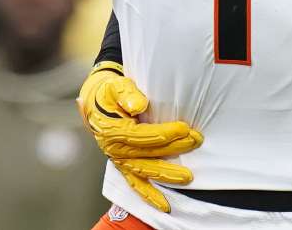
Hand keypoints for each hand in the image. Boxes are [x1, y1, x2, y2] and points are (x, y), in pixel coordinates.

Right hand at [77, 62, 203, 211]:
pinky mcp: (125, 166)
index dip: (164, 133)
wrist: (96, 102)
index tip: (184, 129)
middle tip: (195, 141)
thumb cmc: (109, 93)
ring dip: (167, 174)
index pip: (142, 135)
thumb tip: (139, 105)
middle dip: (174, 149)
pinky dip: (150, 195)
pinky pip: (137, 184)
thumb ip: (127, 94)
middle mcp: (115, 149)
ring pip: (145, 171)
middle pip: (148, 153)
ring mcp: (120, 161)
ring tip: (187, 176)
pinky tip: (164, 205)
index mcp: (112, 131)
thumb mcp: (116, 86)